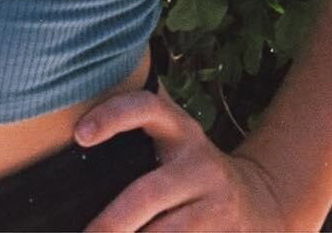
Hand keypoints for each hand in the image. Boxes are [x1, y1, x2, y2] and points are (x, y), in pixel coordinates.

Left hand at [75, 81, 289, 232]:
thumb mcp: (173, 143)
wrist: (258, 200)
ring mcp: (216, 204)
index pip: (145, 109)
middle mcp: (199, 164)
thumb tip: (73, 158)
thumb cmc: (191, 172)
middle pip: (148, 194)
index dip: (113, 116)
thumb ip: (135, 142)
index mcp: (180, 130)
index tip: (79, 135)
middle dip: (112, 221)